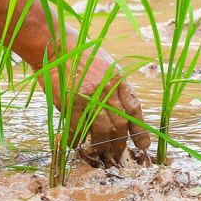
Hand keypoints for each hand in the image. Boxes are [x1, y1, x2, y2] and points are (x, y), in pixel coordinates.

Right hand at [70, 49, 151, 167]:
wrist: (57, 47)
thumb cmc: (81, 54)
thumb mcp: (106, 66)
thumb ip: (113, 89)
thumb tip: (116, 114)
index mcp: (118, 80)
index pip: (134, 109)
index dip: (140, 130)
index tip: (143, 145)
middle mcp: (108, 90)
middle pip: (120, 124)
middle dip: (120, 142)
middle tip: (118, 154)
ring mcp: (90, 97)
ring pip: (102, 129)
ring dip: (102, 145)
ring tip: (101, 153)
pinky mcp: (72, 103)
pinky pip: (79, 127)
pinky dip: (79, 138)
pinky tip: (78, 144)